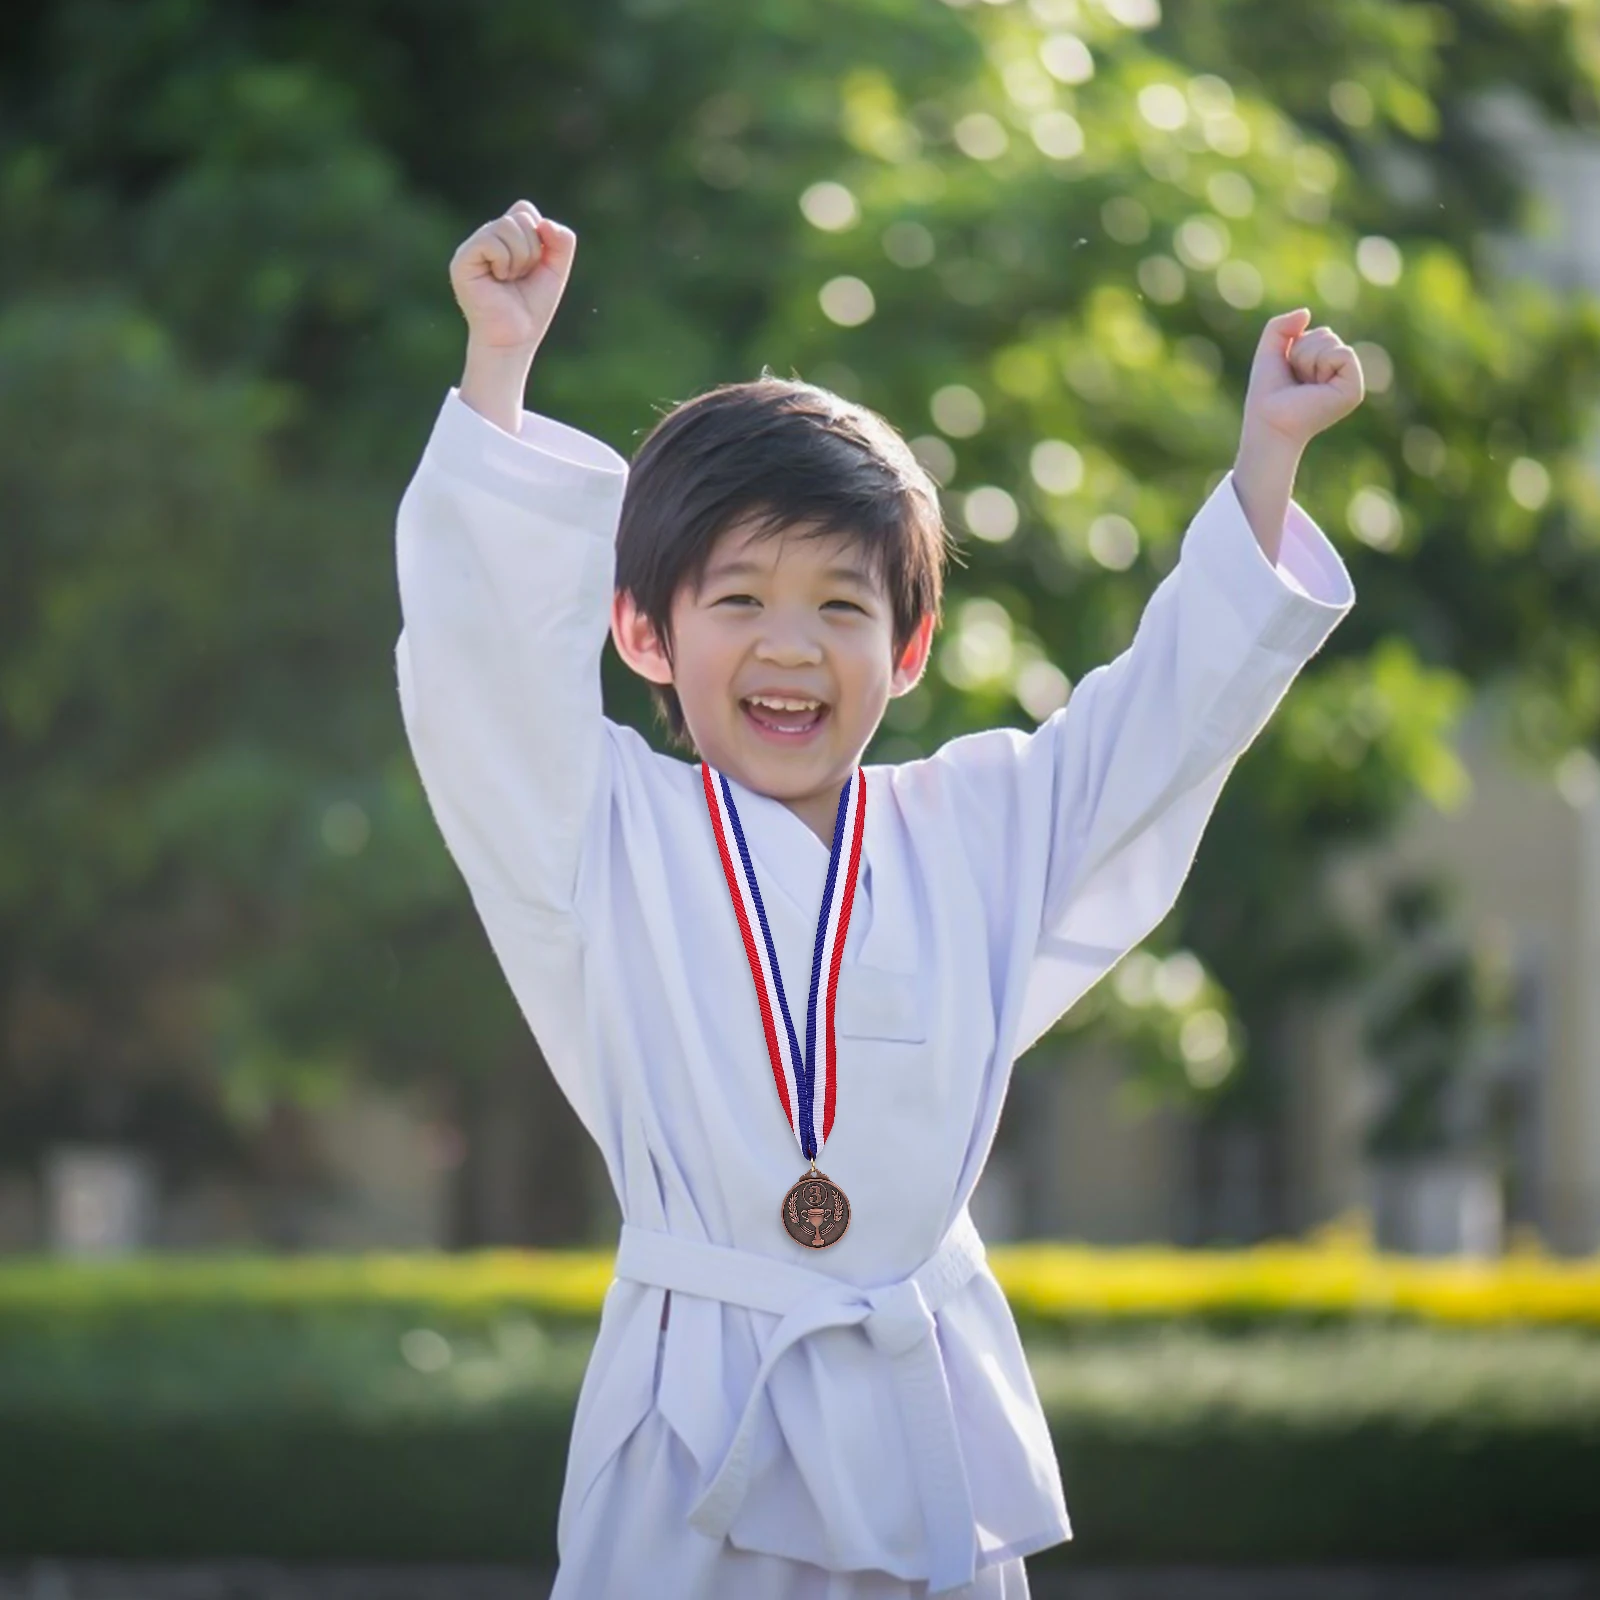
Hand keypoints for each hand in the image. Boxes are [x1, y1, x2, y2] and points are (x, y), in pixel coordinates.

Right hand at [449, 200, 575, 354]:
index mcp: (503, 236)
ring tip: (509, 280)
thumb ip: (562, 241)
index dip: (540, 237)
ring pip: (507, 226)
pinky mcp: (462, 260)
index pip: (525, 210)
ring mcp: (471, 247)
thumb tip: (544, 222)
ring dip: (520, 259)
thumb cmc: (531, 308)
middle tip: (520, 277)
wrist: (515, 339)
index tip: (533, 266)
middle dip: (532, 251)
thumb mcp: (556, 270)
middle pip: (520, 217)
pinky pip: (491, 241)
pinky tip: (497, 280)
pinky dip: (504, 262)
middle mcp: (485, 237)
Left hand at [1242, 308, 1364, 447]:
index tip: (1290, 373)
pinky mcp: (1354, 390)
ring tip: (1303, 384)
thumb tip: (1306, 312)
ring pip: (1332, 342)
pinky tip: (1315, 385)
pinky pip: (1343, 353)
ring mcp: (1350, 383)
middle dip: (1303, 351)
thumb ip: (1281, 326)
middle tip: (1296, 380)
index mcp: (1326, 368)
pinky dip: (1322, 363)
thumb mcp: (1270, 351)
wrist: (1268, 420)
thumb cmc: (1267, 394)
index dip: (1298, 347)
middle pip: (1327, 334)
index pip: (1320, 333)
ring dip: (1307, 358)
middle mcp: (1341, 375)